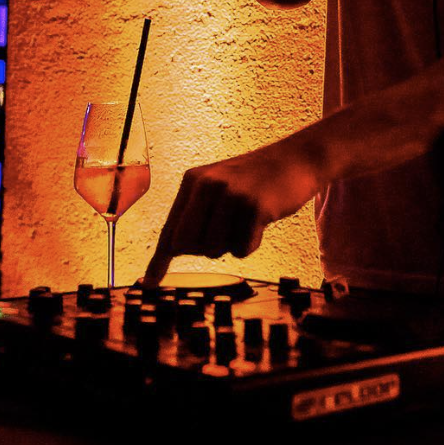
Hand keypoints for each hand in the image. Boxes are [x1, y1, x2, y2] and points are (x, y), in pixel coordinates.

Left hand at [143, 141, 319, 284]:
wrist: (295, 159)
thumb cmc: (254, 181)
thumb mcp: (219, 187)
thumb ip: (195, 214)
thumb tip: (171, 251)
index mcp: (193, 180)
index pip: (170, 229)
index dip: (159, 260)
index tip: (148, 285)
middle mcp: (207, 184)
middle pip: (187, 246)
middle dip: (204, 248)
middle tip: (227, 227)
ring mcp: (230, 194)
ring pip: (214, 250)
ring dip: (232, 244)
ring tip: (245, 219)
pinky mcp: (254, 206)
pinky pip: (242, 249)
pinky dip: (252, 243)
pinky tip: (261, 220)